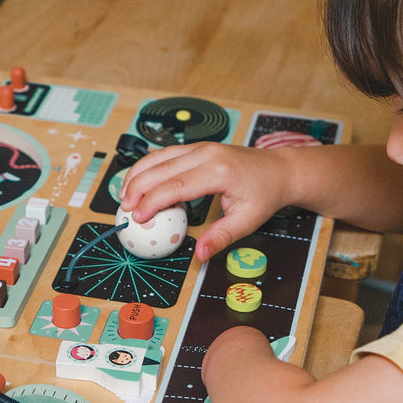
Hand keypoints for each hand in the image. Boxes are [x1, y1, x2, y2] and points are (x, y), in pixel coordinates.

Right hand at [119, 143, 292, 261]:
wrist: (278, 170)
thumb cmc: (264, 194)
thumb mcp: (248, 221)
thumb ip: (221, 237)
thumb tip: (200, 256)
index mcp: (218, 171)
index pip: (175, 186)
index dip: (152, 202)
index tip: (138, 217)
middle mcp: (206, 153)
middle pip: (160, 168)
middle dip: (137, 188)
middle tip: (124, 209)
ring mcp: (200, 147)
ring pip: (158, 156)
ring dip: (138, 174)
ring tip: (124, 196)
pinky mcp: (197, 147)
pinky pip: (165, 154)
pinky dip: (148, 167)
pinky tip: (138, 181)